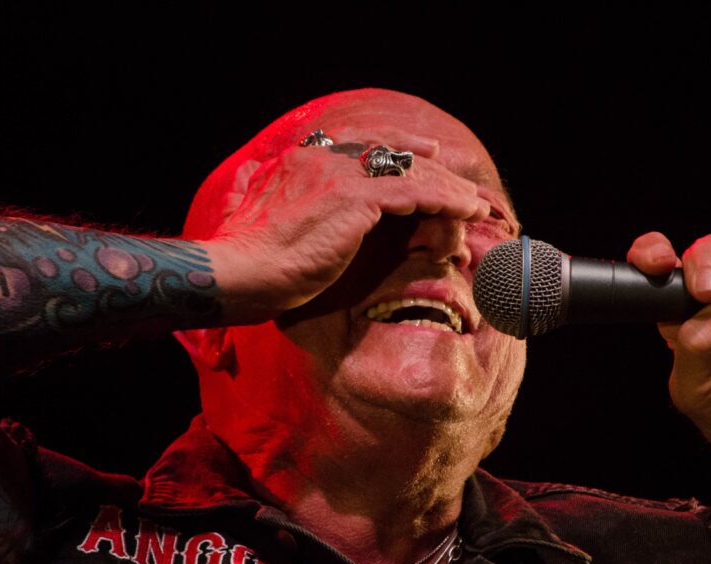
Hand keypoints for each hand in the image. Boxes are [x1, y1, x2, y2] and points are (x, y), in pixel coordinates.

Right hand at [202, 127, 489, 322]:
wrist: (236, 274)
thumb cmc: (247, 263)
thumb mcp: (259, 221)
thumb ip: (270, 198)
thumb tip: (259, 190)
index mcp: (299, 161)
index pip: (360, 143)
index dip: (397, 146)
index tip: (425, 153)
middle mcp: (320, 159)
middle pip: (391, 154)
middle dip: (433, 169)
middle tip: (463, 184)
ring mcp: (337, 175)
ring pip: (407, 171)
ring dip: (446, 186)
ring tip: (474, 202)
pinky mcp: (353, 198)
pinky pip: (411, 192)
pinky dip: (441, 199)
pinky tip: (461, 209)